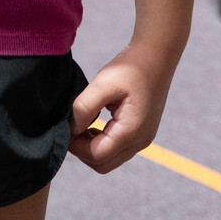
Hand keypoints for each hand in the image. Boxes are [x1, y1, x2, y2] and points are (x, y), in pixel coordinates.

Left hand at [70, 44, 178, 172]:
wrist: (156, 56)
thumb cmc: (130, 68)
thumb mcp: (102, 84)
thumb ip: (83, 109)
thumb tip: (71, 128)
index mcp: (131, 132)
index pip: (97, 156)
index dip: (75, 146)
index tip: (64, 127)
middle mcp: (140, 141)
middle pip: (103, 164)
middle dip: (82, 150)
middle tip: (71, 127)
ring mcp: (143, 139)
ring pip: (110, 158)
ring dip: (91, 146)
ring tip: (80, 123)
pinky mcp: (142, 132)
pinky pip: (118, 148)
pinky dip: (101, 141)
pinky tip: (93, 122)